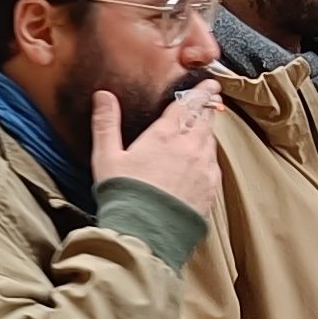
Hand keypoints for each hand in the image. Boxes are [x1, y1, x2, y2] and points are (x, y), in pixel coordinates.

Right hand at [90, 79, 220, 211]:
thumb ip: (106, 123)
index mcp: (165, 134)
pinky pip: (214, 165)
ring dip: (207, 132)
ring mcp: (204, 168)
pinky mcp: (211, 188)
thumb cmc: (123, 195)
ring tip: (202, 129)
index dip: (199, 91)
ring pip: (211, 140)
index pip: (188, 103)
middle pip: (205, 118)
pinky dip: (209, 157)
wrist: (145, 234)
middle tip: (211, 98)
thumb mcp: (106, 157)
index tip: (208, 84)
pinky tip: (201, 161)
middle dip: (207, 106)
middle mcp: (190, 147)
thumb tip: (103, 96)